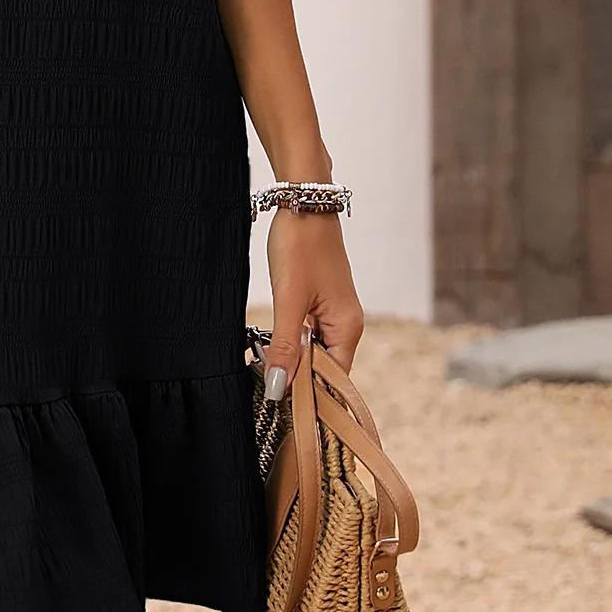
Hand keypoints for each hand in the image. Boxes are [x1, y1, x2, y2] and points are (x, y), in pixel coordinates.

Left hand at [263, 210, 363, 398]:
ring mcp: (332, 315)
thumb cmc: (301, 246)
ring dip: (291, 362)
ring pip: (312, 353)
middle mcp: (345, 326)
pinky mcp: (319, 304)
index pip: (334, 380)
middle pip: (324, 369)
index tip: (281, 409)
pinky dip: (289, 344)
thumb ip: (284, 346)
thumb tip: (280, 389)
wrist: (304, 202)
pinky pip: (306, 336)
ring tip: (264, 373)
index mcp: (347, 328)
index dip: (309, 396)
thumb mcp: (288, 299)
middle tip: (265, 391)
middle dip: (297, 380)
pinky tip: (269, 348)